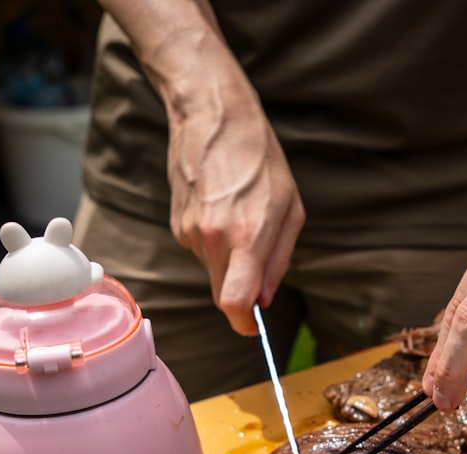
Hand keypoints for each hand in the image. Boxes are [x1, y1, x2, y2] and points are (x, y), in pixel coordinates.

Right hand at [166, 85, 304, 335]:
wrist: (212, 115)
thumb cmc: (259, 158)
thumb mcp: (290, 209)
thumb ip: (278, 259)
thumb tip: (265, 299)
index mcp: (245, 235)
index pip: (234, 302)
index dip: (243, 323)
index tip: (252, 326)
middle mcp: (212, 238)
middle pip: (223, 294)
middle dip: (242, 291)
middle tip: (259, 261)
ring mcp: (189, 232)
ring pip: (214, 271)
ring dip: (231, 258)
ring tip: (241, 216)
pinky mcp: (176, 224)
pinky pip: (201, 250)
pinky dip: (215, 241)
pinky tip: (222, 207)